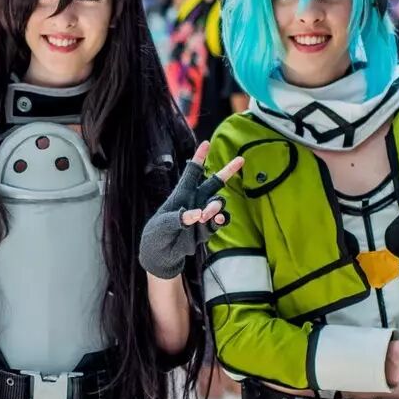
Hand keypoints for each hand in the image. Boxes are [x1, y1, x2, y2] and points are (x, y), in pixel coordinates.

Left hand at [138, 141, 243, 278]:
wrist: (160, 255)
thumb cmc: (157, 234)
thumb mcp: (163, 226)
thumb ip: (179, 219)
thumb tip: (198, 214)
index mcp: (181, 194)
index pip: (192, 172)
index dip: (199, 157)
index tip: (206, 143)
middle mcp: (195, 201)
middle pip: (214, 183)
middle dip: (228, 170)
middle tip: (241, 159)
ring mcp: (203, 214)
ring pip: (218, 203)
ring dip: (216, 206)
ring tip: (207, 213)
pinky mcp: (207, 229)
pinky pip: (219, 221)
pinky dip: (221, 220)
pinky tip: (219, 220)